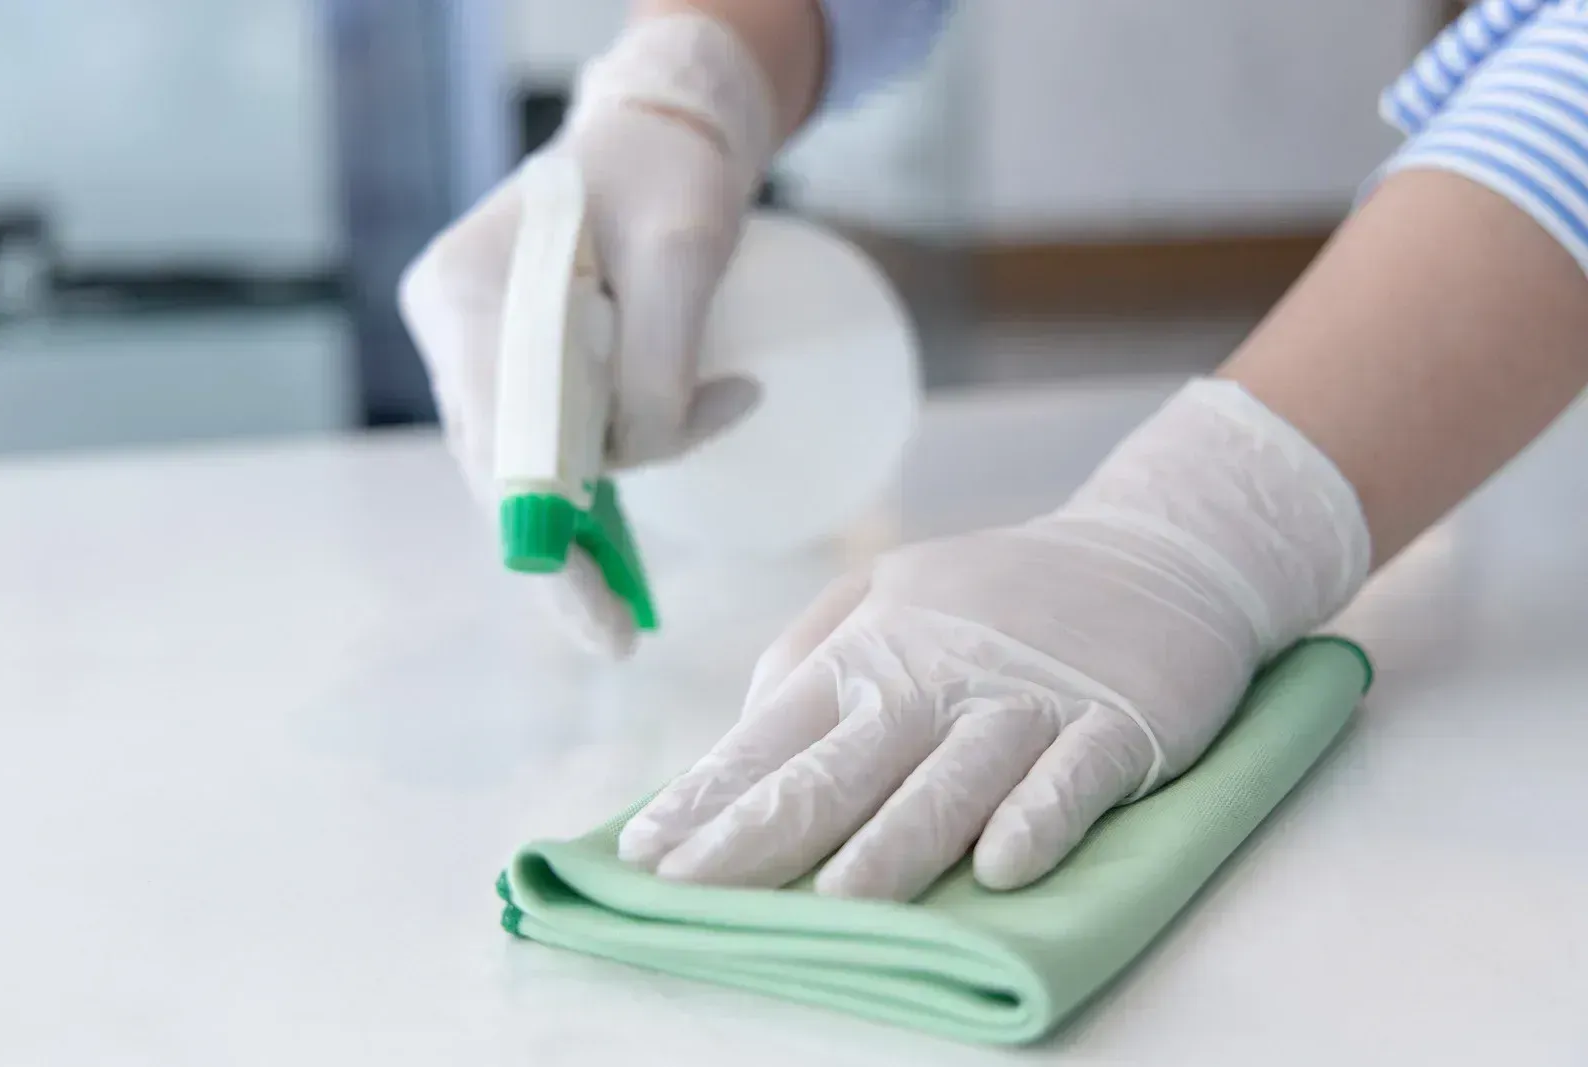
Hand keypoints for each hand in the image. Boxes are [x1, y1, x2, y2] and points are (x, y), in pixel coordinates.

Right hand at [397, 15, 775, 656]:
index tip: (593, 618)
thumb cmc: (670, 177)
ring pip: (526, 462)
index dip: (544, 537)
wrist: (658, 139)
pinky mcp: (514, 366)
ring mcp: (477, 350)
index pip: (500, 437)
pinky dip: (598, 483)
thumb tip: (640, 456)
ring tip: (634, 599)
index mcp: (468, 293)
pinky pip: (548, 442)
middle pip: (502, 463)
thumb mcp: (684, 258)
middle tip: (619, 635)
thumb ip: (658, 365)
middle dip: (565, 549)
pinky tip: (623, 546)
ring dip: (592, 518)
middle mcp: (455, 328)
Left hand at [618, 380, 1369, 899]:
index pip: (772, 735)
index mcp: (872, 650)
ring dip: (894, 843)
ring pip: (951, 781)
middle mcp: (936, 676)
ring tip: (837, 902)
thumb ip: (810, 653)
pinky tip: (1004, 868)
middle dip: (761, 835)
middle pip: (841, 768)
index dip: (707, 797)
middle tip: (693, 894)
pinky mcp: (1117, 724)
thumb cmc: (1000, 595)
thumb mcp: (889, 589)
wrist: (1155, 550)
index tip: (645, 855)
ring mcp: (1027, 700)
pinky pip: (1072, 779)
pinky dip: (1039, 819)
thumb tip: (739, 735)